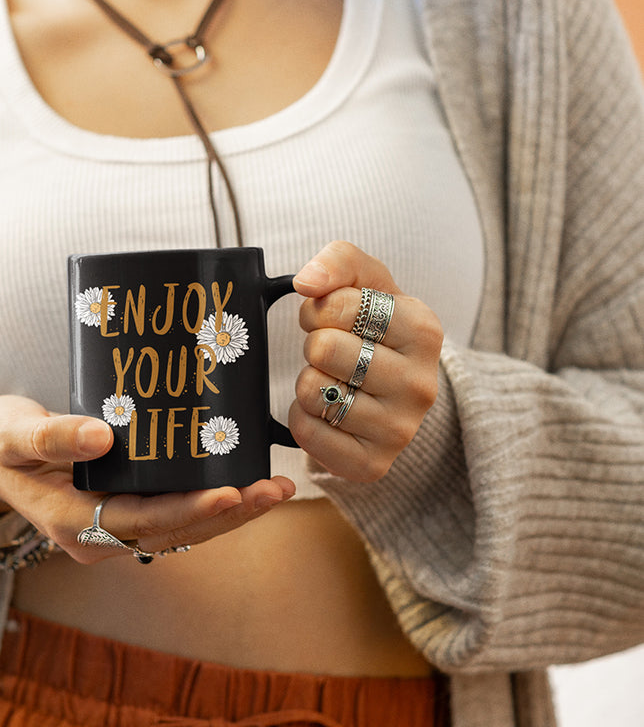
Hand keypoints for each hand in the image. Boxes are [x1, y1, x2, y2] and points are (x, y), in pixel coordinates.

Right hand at [0, 395, 294, 563]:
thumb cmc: (0, 442)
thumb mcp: (12, 434)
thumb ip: (50, 436)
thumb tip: (102, 437)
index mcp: (72, 523)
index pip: (143, 521)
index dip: (191, 509)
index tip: (232, 490)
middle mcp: (98, 536)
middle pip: (175, 530)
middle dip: (230, 512)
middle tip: (278, 488)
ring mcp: (113, 529)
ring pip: (182, 528)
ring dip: (231, 511)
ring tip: (278, 488)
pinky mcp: (124, 511)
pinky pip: (174, 513)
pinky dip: (210, 501)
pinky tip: (244, 481)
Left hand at [289, 241, 442, 481]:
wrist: (395, 393)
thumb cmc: (375, 330)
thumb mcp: (367, 283)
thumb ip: (338, 262)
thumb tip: (307, 281)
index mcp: (424, 330)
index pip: (340, 306)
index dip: (320, 308)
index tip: (334, 318)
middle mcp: (421, 384)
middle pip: (323, 349)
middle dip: (314, 345)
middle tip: (331, 352)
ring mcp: (400, 430)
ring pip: (313, 391)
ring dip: (308, 381)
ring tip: (333, 380)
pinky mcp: (373, 464)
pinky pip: (307, 433)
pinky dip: (304, 417)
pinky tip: (328, 411)